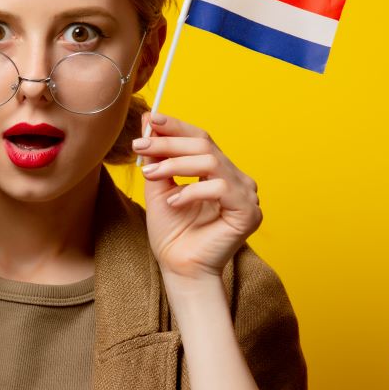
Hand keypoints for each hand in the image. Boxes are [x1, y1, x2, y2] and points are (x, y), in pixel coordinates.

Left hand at [134, 110, 262, 281]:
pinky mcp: (249, 212)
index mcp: (218, 171)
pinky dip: (193, 191)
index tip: (150, 120)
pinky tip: (174, 203)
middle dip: (169, 143)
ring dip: (176, 164)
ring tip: (150, 175)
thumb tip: (148, 120)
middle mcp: (236, 179)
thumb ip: (157, 157)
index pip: (200, 139)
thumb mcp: (158, 188)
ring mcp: (246, 195)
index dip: (177, 127)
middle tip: (139, 147)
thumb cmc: (172, 234)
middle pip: (205, 146)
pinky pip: (220, 188)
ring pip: (211, 162)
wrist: (179, 269)